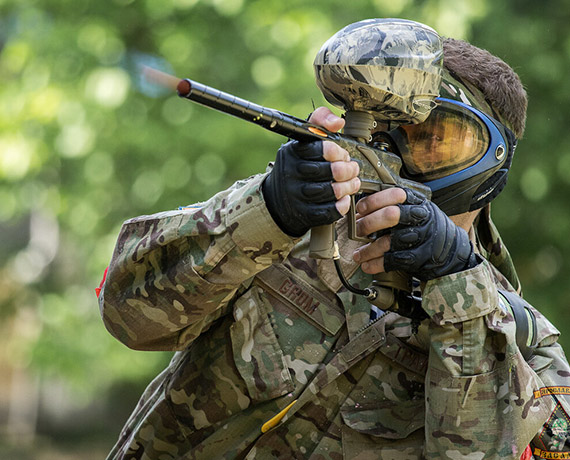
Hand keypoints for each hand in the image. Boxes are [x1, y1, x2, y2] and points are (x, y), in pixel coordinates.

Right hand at [262, 107, 359, 236]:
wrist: (278, 200)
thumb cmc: (297, 166)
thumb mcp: (302, 140)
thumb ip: (319, 121)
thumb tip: (338, 122)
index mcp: (292, 152)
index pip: (322, 148)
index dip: (338, 151)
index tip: (341, 154)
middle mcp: (292, 174)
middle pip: (331, 171)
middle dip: (348, 169)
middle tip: (352, 169)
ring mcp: (297, 196)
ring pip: (332, 191)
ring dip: (348, 186)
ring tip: (352, 183)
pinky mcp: (304, 214)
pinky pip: (330, 211)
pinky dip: (342, 205)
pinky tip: (344, 198)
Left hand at [352, 188, 477, 280]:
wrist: (451, 251)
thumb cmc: (424, 228)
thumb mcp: (415, 210)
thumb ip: (393, 206)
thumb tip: (359, 211)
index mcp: (417, 202)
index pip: (395, 194)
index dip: (374, 201)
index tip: (360, 209)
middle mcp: (420, 217)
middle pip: (391, 215)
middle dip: (368, 223)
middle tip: (357, 231)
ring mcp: (421, 237)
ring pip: (389, 241)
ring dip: (368, 250)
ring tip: (357, 255)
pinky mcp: (420, 257)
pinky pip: (393, 260)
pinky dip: (376, 264)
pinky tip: (367, 265)